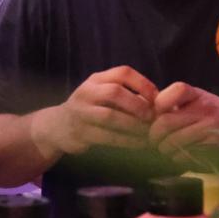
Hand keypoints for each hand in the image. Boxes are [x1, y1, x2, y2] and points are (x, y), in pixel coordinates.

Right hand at [30, 66, 157, 159]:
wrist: (58, 126)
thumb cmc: (90, 109)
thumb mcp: (102, 94)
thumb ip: (126, 94)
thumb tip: (160, 102)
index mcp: (97, 79)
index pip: (123, 72)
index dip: (143, 84)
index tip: (157, 98)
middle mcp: (87, 92)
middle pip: (115, 92)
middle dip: (138, 105)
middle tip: (152, 117)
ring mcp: (81, 112)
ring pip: (110, 116)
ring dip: (133, 125)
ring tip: (149, 134)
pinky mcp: (80, 133)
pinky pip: (106, 137)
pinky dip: (125, 141)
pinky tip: (138, 145)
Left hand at [148, 82, 218, 154]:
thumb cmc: (218, 115)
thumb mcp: (200, 101)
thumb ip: (177, 105)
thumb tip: (146, 115)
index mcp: (198, 94)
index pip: (173, 92)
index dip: (159, 105)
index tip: (156, 116)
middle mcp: (205, 109)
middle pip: (166, 122)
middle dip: (154, 136)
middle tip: (153, 142)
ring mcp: (210, 128)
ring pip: (174, 141)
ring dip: (165, 150)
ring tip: (166, 151)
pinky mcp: (215, 146)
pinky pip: (187, 154)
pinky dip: (179, 159)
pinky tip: (181, 158)